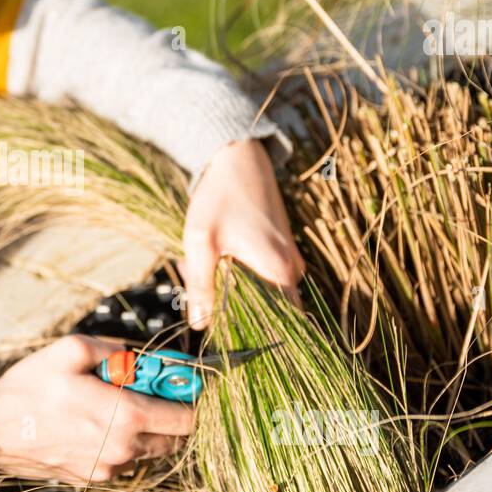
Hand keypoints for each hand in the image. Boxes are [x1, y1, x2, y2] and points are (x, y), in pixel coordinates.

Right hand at [0, 335, 194, 482]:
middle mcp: (123, 451)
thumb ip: (116, 350)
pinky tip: (93, 424)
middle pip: (174, 440)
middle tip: (149, 391)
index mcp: (126, 418)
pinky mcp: (90, 480)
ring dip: (143, 430)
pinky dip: (120, 443)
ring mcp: (106, 470)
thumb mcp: (71, 350)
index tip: (183, 385)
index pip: (186, 419)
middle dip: (169, 415)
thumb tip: (140, 356)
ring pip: (147, 451)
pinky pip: (121, 462)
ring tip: (113, 405)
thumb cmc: (30, 388)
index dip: (191, 400)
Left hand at [179, 138, 304, 329]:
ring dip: (228, 287)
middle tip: (198, 279)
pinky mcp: (282, 252)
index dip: (248, 334)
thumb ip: (201, 287)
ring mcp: (290, 261)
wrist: (237, 158)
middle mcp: (293, 270)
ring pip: (259, 294)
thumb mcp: (202, 243)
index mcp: (279, 272)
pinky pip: (261, 277)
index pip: (276, 326)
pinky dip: (235, 273)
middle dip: (228, 305)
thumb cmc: (220, 197)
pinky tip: (215, 253)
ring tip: (203, 260)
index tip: (221, 330)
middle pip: (263, 311)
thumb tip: (200, 326)